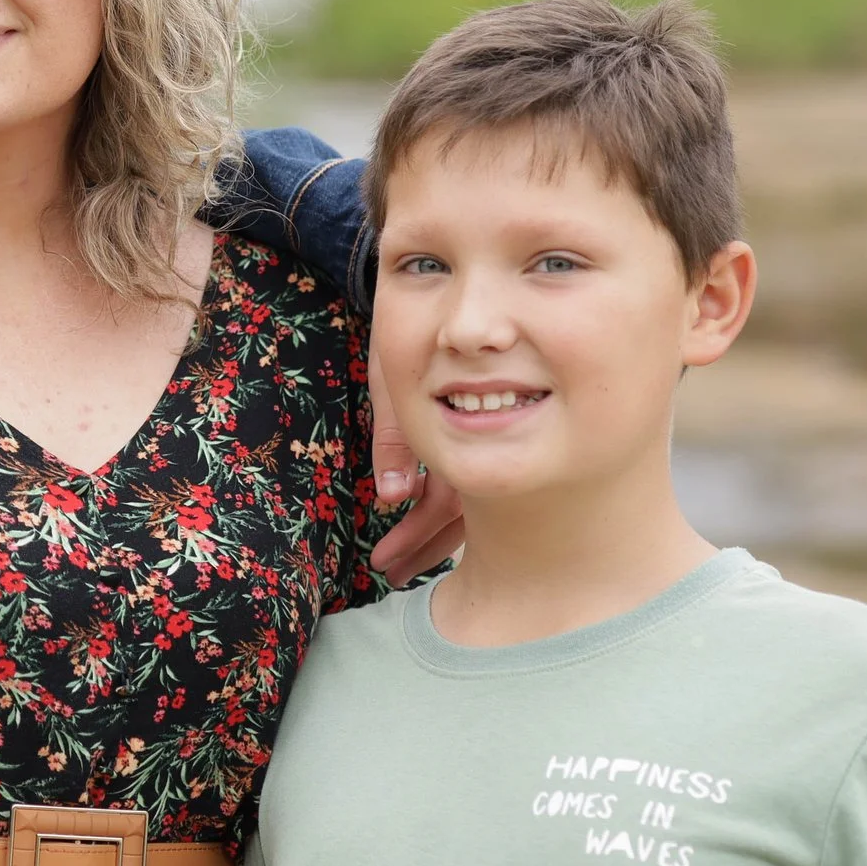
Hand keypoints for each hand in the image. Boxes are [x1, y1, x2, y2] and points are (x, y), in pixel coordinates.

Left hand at [365, 353, 461, 583]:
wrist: (441, 291)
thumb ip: (394, 438)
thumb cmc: (416, 330)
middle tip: (389, 574)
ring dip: (430, 535)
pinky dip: (441, 508)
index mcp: (466, 434)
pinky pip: (464, 481)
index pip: (446, 505)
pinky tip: (418, 528)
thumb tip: (392, 498)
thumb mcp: (397, 379)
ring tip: (396, 566)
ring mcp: (482, 438)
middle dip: (423, 546)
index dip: (416, 538)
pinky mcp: (473, 429)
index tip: (384, 565)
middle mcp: (482, 442)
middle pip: (459, 513)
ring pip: (465, 502)